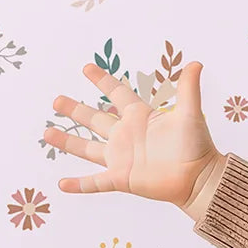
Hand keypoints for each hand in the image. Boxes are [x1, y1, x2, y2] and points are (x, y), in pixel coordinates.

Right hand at [46, 61, 224, 212]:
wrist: (200, 178)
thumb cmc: (197, 146)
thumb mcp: (190, 114)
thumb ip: (189, 89)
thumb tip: (196, 63)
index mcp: (140, 117)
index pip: (117, 94)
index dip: (102, 81)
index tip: (86, 68)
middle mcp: (126, 135)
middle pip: (95, 118)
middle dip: (75, 109)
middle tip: (56, 100)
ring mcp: (122, 157)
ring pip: (87, 148)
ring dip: (67, 141)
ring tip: (46, 133)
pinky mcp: (123, 178)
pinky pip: (96, 182)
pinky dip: (80, 184)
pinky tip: (62, 185)